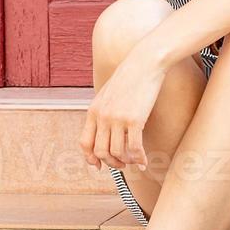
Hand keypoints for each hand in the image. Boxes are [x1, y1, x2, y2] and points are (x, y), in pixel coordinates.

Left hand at [81, 48, 168, 171]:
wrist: (144, 63)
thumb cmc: (129, 79)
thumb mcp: (108, 95)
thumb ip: (103, 113)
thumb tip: (107, 132)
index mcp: (93, 111)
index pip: (85, 143)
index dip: (90, 158)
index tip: (99, 166)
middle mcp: (102, 117)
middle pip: (100, 151)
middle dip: (111, 162)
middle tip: (121, 165)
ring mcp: (117, 119)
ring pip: (117, 152)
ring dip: (126, 162)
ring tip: (134, 161)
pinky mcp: (135, 120)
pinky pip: (134, 148)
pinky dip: (139, 158)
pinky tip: (144, 161)